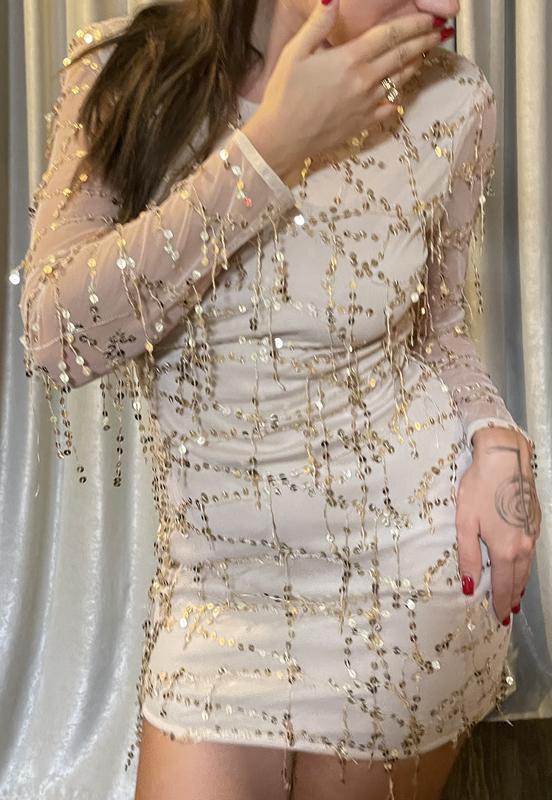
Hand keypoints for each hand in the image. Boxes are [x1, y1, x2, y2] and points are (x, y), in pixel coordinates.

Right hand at [241, 1, 441, 179]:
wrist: (282, 138)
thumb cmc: (283, 94)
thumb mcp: (295, 52)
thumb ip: (318, 24)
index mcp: (349, 59)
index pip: (390, 35)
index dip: (413, 24)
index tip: (429, 18)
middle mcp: (364, 81)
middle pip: (402, 56)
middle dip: (423, 42)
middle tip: (437, 33)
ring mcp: (367, 104)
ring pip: (400, 80)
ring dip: (414, 65)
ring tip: (423, 54)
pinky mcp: (364, 123)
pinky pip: (390, 107)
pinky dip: (399, 95)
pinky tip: (401, 88)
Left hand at [455, 427, 541, 624]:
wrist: (505, 460)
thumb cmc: (480, 489)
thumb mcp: (466, 523)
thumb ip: (469, 556)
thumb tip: (471, 586)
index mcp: (505, 550)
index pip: (505, 586)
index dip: (501, 603)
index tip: (500, 617)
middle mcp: (523, 546)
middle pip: (519, 579)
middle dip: (513, 597)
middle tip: (509, 612)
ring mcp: (532, 533)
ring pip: (527, 566)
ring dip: (521, 582)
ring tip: (516, 595)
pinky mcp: (535, 521)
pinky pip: (531, 552)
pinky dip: (526, 565)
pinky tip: (522, 565)